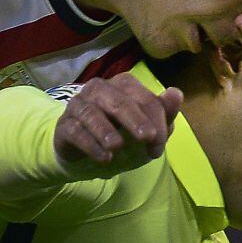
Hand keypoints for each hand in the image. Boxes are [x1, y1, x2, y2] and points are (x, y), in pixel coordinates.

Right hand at [53, 73, 182, 169]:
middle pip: (119, 101)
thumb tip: (176, 93)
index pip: (144, 99)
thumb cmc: (124, 136)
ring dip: (106, 130)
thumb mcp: (148, 130)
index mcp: (125, 85)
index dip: (156, 121)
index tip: (158, 146)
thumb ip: (164, 113)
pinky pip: (75, 130)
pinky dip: (90, 144)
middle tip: (147, 138)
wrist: (90, 154)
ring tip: (117, 147)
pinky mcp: (64, 124)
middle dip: (135, 120)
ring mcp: (79, 104)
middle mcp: (100, 89)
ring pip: (92, 113)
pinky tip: (104, 157)